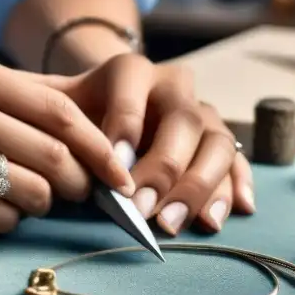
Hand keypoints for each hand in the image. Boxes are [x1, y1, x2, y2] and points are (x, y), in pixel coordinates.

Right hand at [0, 46, 133, 234]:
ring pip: (19, 200)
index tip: (119, 172)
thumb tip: (81, 137)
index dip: (99, 148)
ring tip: (21, 198)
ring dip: (33, 207)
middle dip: (72, 185)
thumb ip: (7, 95)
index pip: (57, 114)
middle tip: (71, 191)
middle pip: (48, 163)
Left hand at [61, 53, 253, 234]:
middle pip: (184, 120)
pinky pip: (237, 161)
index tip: (115, 166)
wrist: (101, 106)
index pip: (134, 84)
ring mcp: (201, 113)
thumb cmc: (74, 115)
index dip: (126, 122)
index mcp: (131, 70)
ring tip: (171, 223)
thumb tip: (66, 165)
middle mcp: (173, 86)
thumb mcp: (56, 109)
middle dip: (164, 168)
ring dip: (199, 187)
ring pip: (218, 143)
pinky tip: (239, 210)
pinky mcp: (217, 140)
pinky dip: (237, 187)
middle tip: (140, 210)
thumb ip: (57, 125)